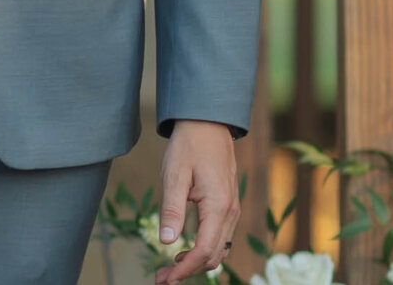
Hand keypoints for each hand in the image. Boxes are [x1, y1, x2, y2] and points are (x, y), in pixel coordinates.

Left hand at [154, 120, 238, 282]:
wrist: (207, 124)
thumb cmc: (189, 146)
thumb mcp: (174, 175)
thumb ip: (172, 209)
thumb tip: (167, 242)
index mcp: (218, 206)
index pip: (204, 251)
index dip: (185, 270)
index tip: (165, 279)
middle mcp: (230, 212)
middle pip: (213, 256)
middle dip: (188, 271)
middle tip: (161, 278)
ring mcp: (232, 210)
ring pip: (218, 249)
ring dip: (196, 263)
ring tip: (169, 268)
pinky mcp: (227, 206)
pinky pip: (220, 238)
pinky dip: (204, 250)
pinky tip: (184, 251)